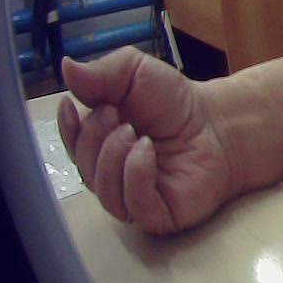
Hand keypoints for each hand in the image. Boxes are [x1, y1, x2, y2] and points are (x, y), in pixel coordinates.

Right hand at [57, 46, 236, 232]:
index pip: (70, 144)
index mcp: (99, 142)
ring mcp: (132, 196)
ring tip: (135, 133)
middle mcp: (111, 173)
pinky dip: (134, 176)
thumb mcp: (135, 73)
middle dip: (93, 138)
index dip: (67, 128)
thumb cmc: (175, 102)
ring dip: (112, 158)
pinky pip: (132, 207)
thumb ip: (101, 72)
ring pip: (102, 191)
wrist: (218, 123)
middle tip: (116, 115)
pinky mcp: (157, 215)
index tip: (71, 105)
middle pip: (82, 167)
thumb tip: (65, 67)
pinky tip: (146, 152)